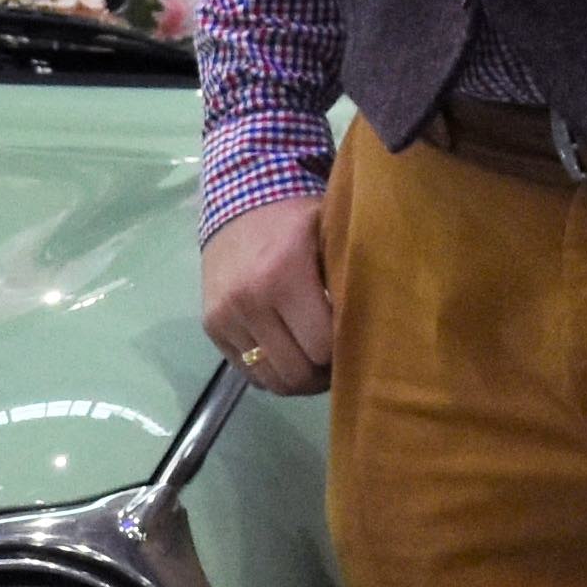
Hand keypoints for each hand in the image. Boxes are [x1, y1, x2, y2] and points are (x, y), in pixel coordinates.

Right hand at [200, 197, 336, 397]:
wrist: (237, 206)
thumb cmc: (297, 222)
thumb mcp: (330, 237)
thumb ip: (347, 281)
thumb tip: (374, 332)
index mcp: (283, 274)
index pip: (322, 346)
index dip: (344, 353)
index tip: (356, 346)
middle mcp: (249, 299)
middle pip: (296, 371)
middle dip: (321, 375)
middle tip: (337, 363)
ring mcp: (225, 316)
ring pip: (270, 379)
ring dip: (297, 380)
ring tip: (313, 363)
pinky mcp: (212, 327)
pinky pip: (248, 372)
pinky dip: (271, 372)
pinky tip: (287, 355)